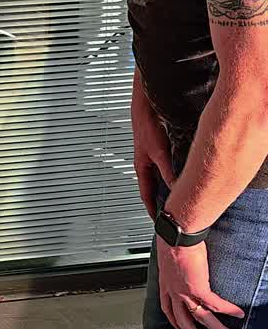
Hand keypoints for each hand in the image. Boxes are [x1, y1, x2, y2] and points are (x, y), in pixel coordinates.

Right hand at [133, 84, 174, 218]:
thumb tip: (177, 187)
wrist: (148, 107)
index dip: (151, 209)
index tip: (158, 221)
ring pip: (165, 177)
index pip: (146, 194)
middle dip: (164, 199)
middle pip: (156, 187)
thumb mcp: (159, 152)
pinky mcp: (163, 149)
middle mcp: (148, 163)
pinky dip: (178, 174)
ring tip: (183, 197)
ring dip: (172, 187)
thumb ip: (168, 170)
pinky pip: (171, 167)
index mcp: (141, 167)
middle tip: (174, 211)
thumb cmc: (146, 126)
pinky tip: (188, 175)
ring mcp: (156, 156)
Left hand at [156, 241, 243, 328]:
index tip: (179, 328)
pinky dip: (228, 310)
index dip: (174, 319)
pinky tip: (238, 313)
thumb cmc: (172, 237)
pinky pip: (215, 304)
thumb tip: (181, 260)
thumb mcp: (169, 255)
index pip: (166, 307)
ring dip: (217, 328)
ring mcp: (183, 290)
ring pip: (201, 317)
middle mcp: (172, 289)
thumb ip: (175, 264)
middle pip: (182, 319)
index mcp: (164, 282)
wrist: (175, 232)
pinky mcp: (197, 288)